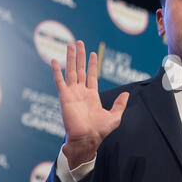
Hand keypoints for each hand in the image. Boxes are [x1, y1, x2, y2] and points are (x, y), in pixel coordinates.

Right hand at [52, 40, 128, 168]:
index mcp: (92, 95)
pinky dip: (57, 71)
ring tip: (70, 44)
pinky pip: (59, 81)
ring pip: (71, 71)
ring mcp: (72, 93)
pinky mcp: (64, 97)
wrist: (87, 139)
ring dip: (70, 58)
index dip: (92, 64)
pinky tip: (55, 60)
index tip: (93, 53)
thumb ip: (120, 104)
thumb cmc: (100, 131)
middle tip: (79, 42)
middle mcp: (81, 92)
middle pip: (80, 69)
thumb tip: (126, 94)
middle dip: (80, 56)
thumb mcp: (115, 116)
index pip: (91, 75)